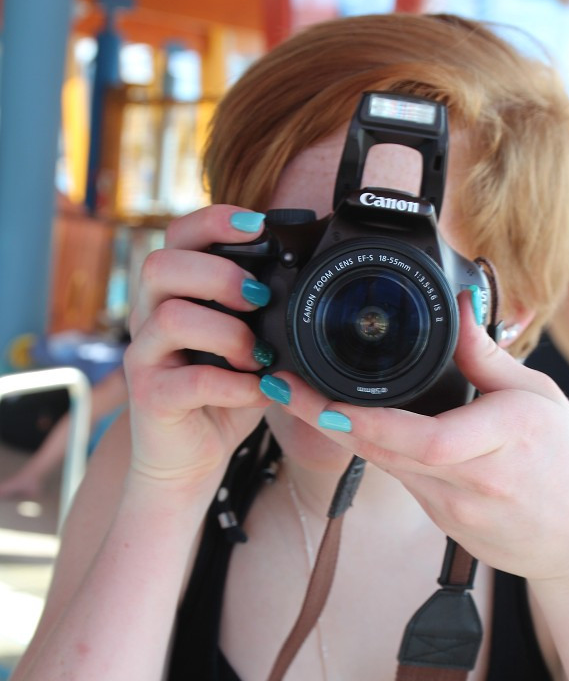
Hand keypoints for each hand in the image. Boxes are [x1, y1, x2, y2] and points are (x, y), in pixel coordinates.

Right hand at [124, 205, 270, 499]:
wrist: (191, 459)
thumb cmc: (222, 395)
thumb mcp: (249, 345)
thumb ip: (265, 314)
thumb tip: (310, 281)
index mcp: (171, 294)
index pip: (177, 236)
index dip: (213, 221)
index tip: (257, 224)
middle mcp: (148, 318)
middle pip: (160, 265)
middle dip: (218, 274)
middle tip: (259, 299)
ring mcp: (145, 357)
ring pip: (170, 317)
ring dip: (227, 331)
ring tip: (257, 353)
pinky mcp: (150, 398)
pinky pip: (189, 380)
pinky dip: (233, 384)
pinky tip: (257, 390)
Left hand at [262, 293, 568, 582]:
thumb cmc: (566, 464)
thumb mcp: (538, 396)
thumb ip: (488, 355)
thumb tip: (459, 304)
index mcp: (503, 441)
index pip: (428, 440)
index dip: (369, 424)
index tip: (325, 401)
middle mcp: (473, 481)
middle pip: (385, 451)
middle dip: (325, 417)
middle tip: (281, 383)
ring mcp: (454, 509)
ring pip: (384, 465)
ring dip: (339, 431)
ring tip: (298, 393)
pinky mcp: (441, 521)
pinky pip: (399, 479)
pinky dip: (372, 449)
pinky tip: (347, 423)